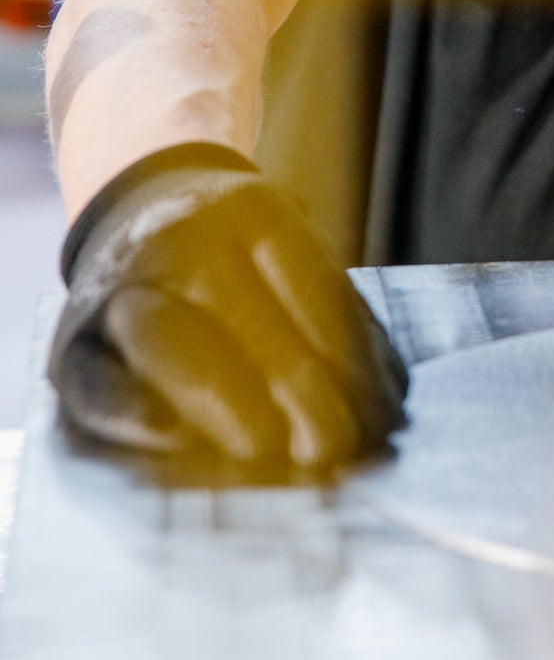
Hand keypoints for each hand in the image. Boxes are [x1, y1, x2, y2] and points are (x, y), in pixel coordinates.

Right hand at [49, 144, 407, 470]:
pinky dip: (137, 417)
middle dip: (288, 386)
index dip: (340, 358)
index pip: (305, 282)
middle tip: (326, 448)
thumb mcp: (292, 255)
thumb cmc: (242, 258)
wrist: (138, 210)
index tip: (367, 420)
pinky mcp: (73, 347)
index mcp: (252, 210)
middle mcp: (180, 236)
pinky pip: (100, 383)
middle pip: (238, 310)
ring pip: (166, 338)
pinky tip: (177, 443)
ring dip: (220, 402)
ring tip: (263, 450)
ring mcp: (120, 285)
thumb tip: (374, 416)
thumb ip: (330, 323)